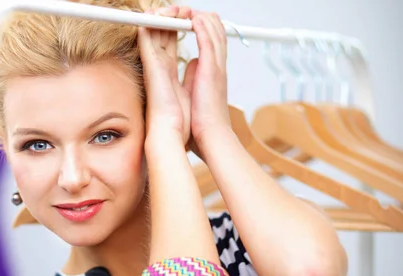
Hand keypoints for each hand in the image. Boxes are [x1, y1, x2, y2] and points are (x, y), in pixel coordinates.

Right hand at [138, 5, 192, 145]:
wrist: (174, 132)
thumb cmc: (181, 119)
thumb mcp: (191, 88)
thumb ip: (191, 73)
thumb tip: (195, 62)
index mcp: (168, 69)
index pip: (170, 39)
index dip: (177, 23)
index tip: (187, 15)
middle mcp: (159, 64)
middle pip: (161, 30)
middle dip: (171, 15)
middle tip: (180, 7)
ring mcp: (153, 64)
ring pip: (152, 30)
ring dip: (162, 15)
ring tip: (175, 7)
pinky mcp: (150, 65)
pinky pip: (145, 37)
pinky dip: (150, 24)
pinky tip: (158, 14)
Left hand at [184, 12, 230, 149]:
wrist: (211, 137)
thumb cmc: (203, 123)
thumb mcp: (198, 92)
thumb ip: (195, 76)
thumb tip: (192, 64)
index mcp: (213, 71)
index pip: (211, 39)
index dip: (200, 26)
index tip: (187, 20)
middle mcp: (217, 65)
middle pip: (214, 29)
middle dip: (199, 16)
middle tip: (184, 11)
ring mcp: (217, 66)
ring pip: (213, 30)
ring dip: (199, 16)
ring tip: (186, 10)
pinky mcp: (212, 69)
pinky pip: (208, 40)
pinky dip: (200, 26)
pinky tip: (191, 18)